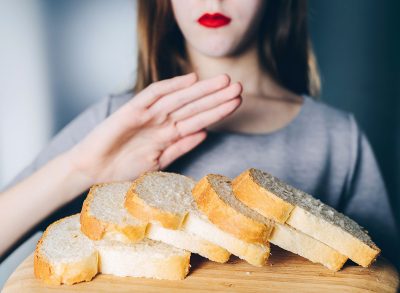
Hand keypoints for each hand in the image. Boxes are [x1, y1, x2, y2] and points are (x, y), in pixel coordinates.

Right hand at [67, 72, 241, 184]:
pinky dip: (171, 87)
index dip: (218, 111)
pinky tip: (190, 80)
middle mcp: (161, 122)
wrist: (92, 171)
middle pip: (193, 107)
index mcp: (169, 135)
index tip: (237, 102)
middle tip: (238, 86)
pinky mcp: (131, 111)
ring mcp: (147, 115)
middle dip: (216, 97)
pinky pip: (153, 95)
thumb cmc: (122, 169)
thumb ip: (180, 148)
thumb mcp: (158, 162)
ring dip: (202, 91)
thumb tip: (204, 134)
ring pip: (179, 99)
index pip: (198, 120)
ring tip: (224, 81)